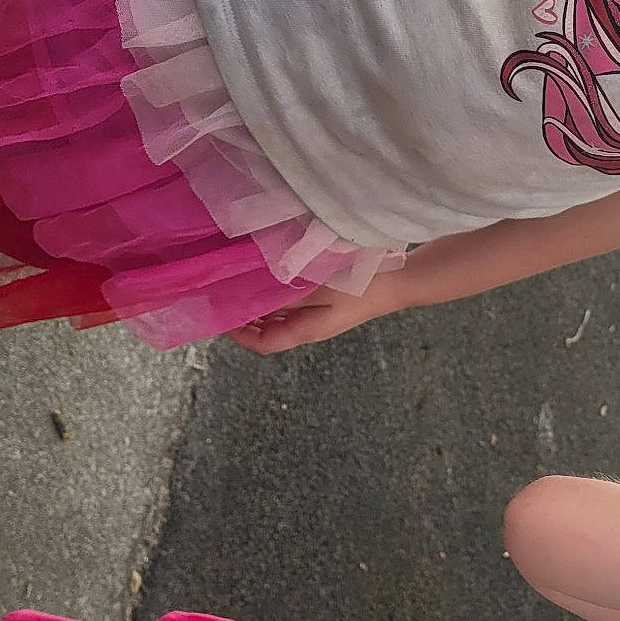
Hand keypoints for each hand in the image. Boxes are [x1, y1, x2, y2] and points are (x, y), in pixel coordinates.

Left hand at [223, 281, 394, 353]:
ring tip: (243, 285)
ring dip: (260, 306)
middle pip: (269, 332)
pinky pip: (294, 305)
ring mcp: (321, 317)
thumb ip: (282, 295)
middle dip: (245, 319)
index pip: (263, 343)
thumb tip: (249, 299)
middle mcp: (311, 328)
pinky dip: (277, 296)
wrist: (400, 280)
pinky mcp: (329, 303)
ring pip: (280, 318)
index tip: (219, 315)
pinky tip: (273, 277)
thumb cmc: (359, 285)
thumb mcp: (316, 288)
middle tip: (225, 296)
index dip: (238, 333)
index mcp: (306, 331)